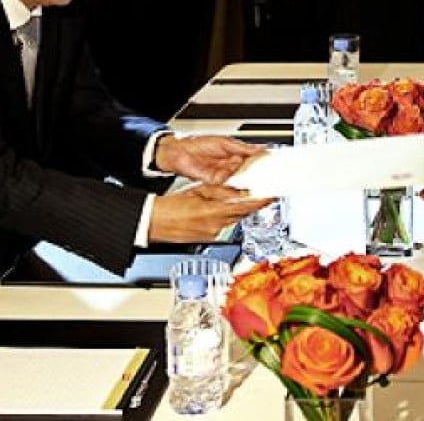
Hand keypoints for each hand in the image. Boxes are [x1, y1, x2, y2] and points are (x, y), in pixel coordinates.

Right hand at [148, 184, 273, 242]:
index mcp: (212, 212)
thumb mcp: (197, 191)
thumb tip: (234, 187)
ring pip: (234, 218)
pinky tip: (223, 208)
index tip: (272, 194)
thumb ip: (218, 190)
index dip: (261, 200)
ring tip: (240, 196)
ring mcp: (212, 234)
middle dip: (252, 202)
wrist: (151, 223)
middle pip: (242, 213)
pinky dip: (227, 215)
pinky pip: (224, 224)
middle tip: (262, 191)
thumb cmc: (168, 207)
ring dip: (239, 208)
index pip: (244, 206)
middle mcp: (215, 226)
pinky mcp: (208, 237)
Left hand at [153, 134, 263, 183]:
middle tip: (271, 178)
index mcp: (235, 155)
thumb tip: (260, 148)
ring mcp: (224, 175)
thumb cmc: (198, 143)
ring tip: (261, 185)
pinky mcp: (216, 183)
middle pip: (249, 173)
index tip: (275, 164)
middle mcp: (231, 166)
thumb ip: (242, 148)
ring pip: (240, 181)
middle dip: (259, 176)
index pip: (254, 160)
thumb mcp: (224, 142)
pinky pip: (228, 187)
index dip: (264, 163)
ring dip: (249, 184)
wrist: (178, 153)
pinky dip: (235, 188)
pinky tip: (244, 188)